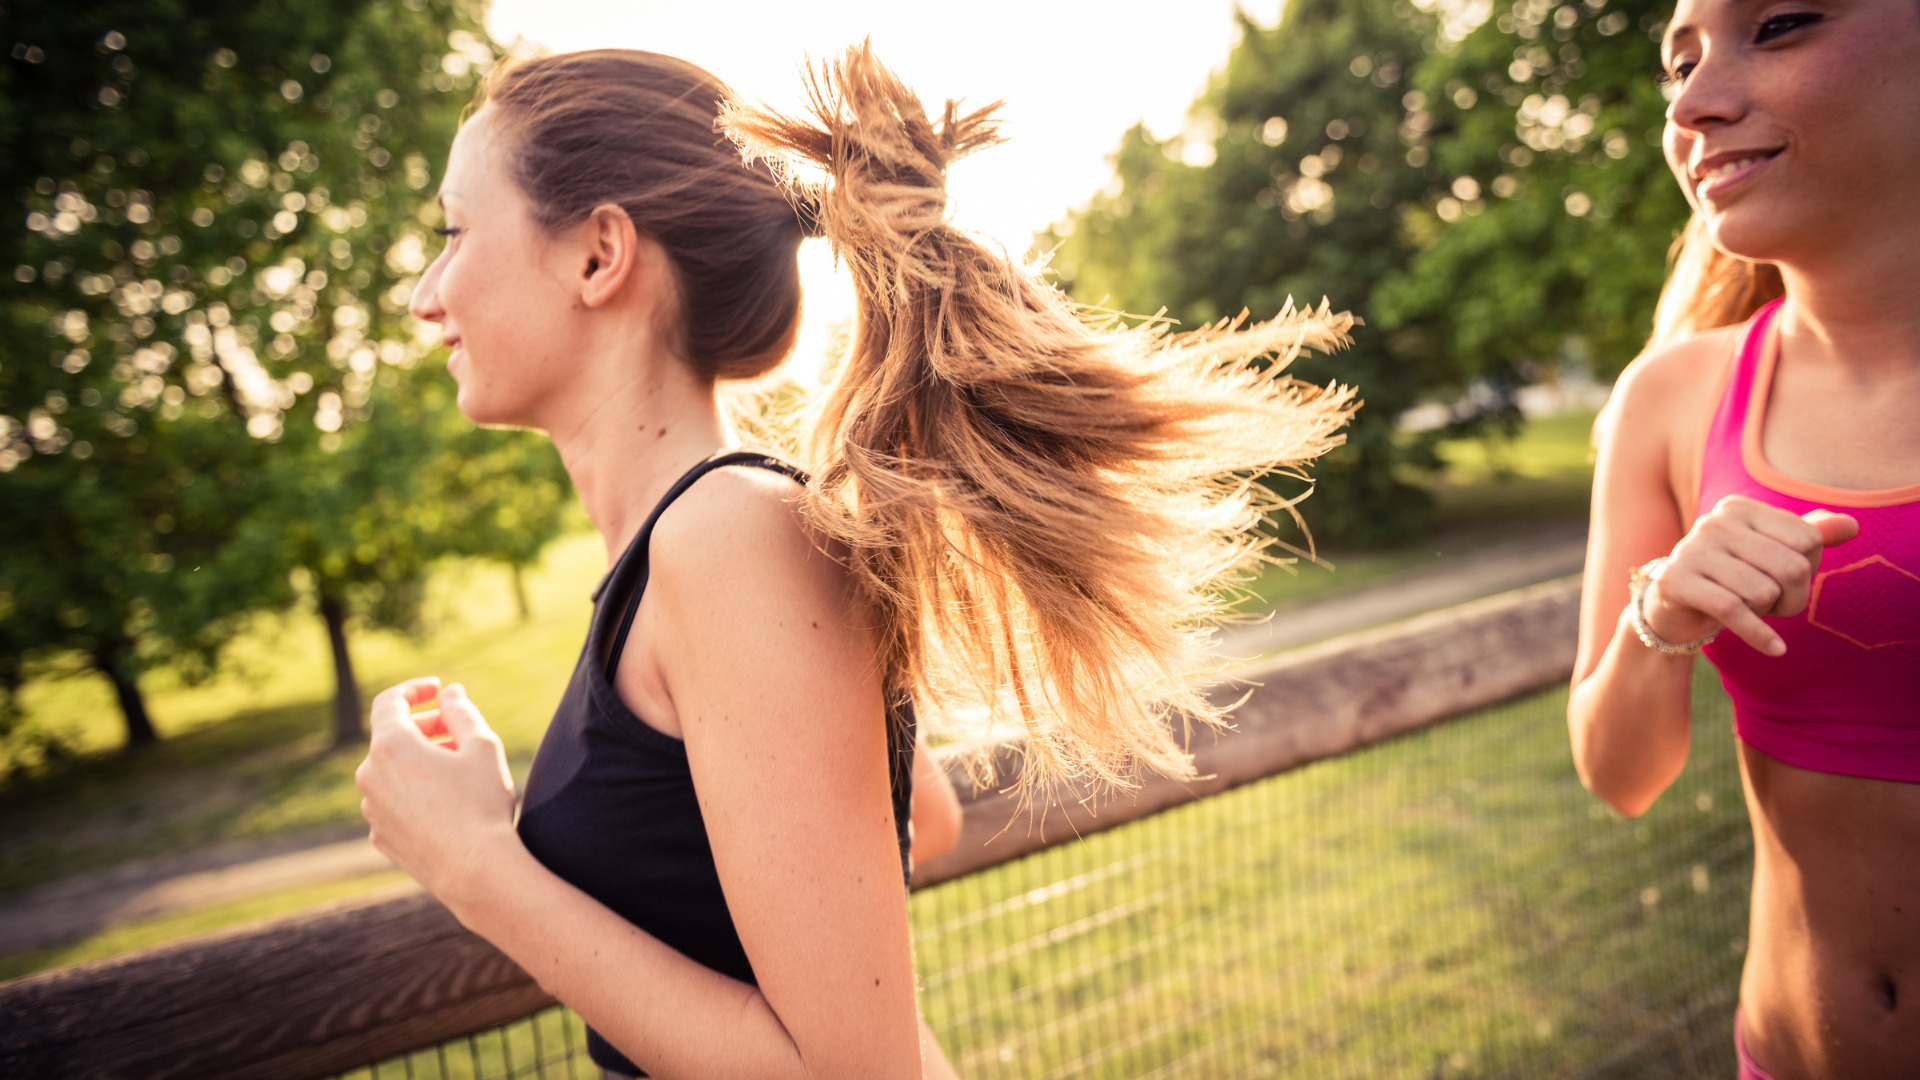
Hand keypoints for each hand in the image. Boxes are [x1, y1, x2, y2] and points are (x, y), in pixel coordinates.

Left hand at [355, 678, 518, 902]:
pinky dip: (414, 793)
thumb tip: (449, 694)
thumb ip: (462, 711)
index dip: (414, 690)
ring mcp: (372, 810)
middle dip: (424, 727)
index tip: (438, 690)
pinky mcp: (380, 837)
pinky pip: (394, 803)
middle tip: (458, 731)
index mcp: (390, 746)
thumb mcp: (482, 746)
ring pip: (391, 772)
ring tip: (458, 770)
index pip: (390, 702)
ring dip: (420, 761)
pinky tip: (447, 803)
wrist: (474, 871)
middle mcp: (370, 776)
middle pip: (390, 737)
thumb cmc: (481, 803)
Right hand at [1644, 495, 1857, 655]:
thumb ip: (1812, 535)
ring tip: (1752, 611)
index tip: (1787, 580)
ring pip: (1764, 592)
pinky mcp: (1675, 581)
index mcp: (1740, 508)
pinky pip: (1733, 610)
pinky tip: (1775, 648)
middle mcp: (1713, 522)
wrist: (1673, 605)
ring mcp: (1691, 550)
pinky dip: (1760, 635)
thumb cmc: (1731, 576)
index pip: (1808, 539)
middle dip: (1794, 597)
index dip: (1809, 568)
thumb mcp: (1771, 553)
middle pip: (1791, 567)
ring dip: (1767, 613)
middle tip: (1775, 605)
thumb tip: (1851, 526)